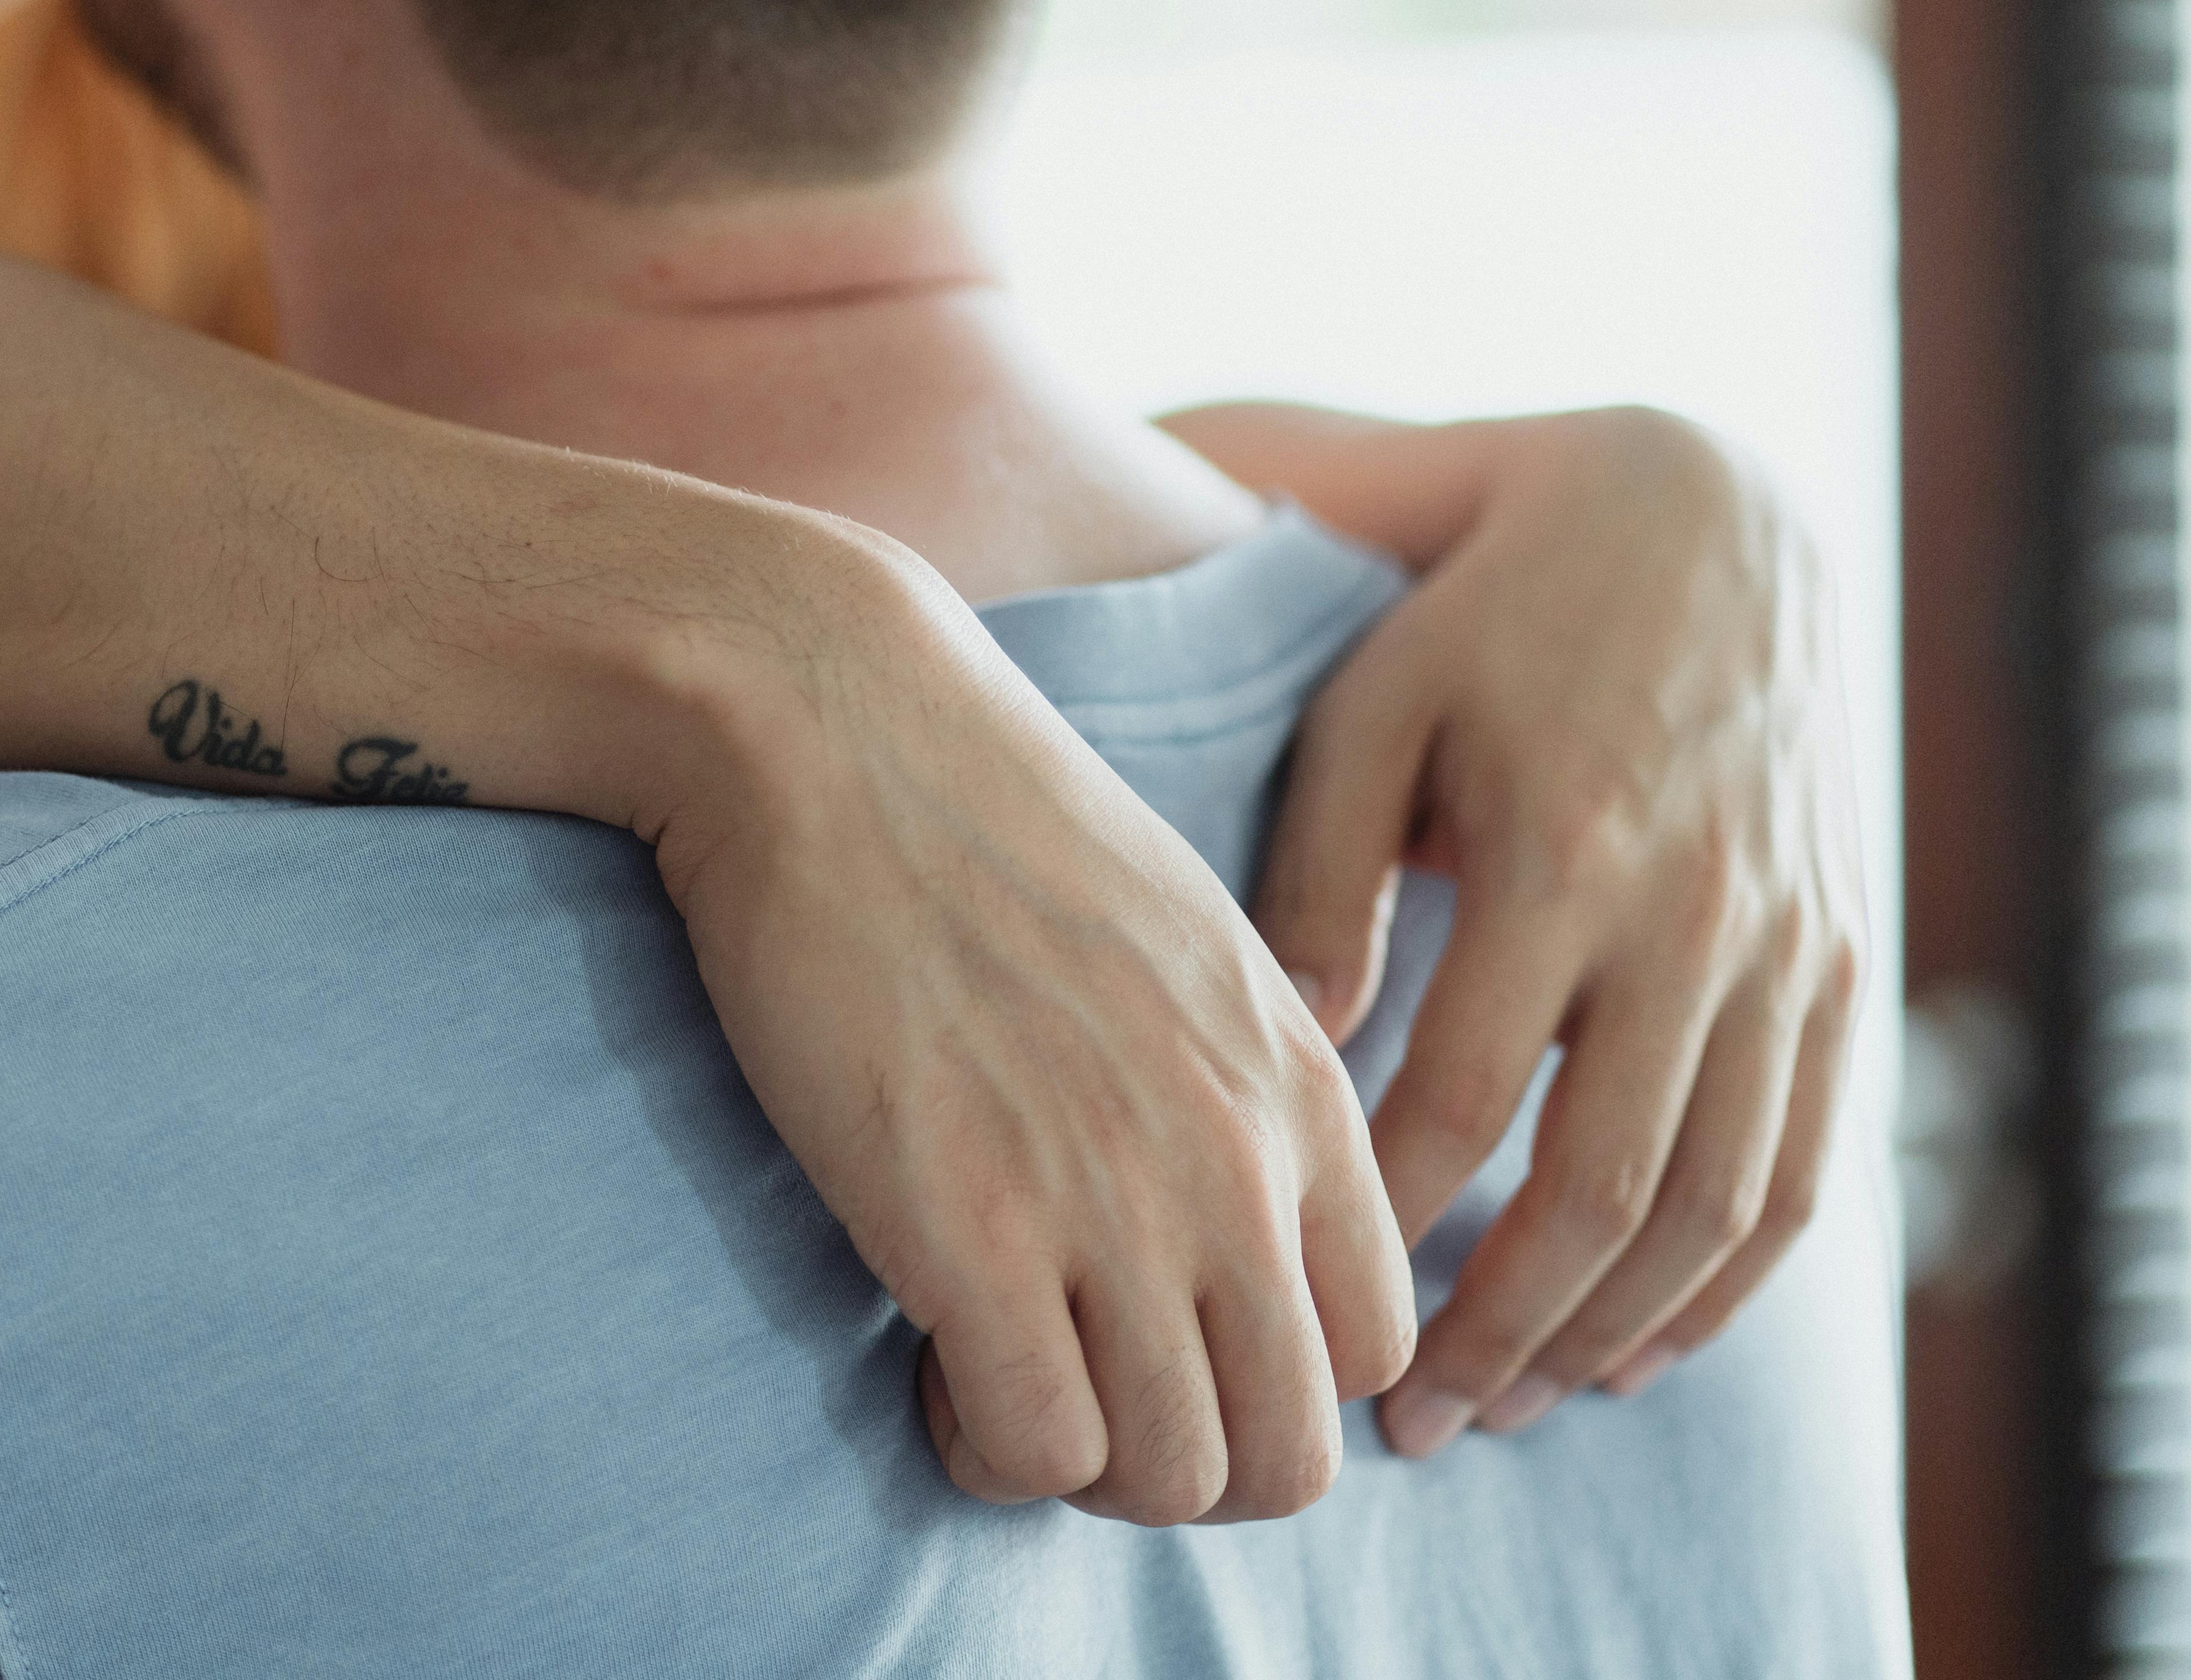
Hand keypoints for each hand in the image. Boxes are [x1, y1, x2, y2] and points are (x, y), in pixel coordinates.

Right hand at [651, 533, 1416, 1522]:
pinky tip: (931, 1359)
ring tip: (997, 1372)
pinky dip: (984, 1445)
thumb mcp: (1181, 936)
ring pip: (1174, 1479)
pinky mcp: (968, 1232)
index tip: (1164, 1340)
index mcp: (1297, 1085)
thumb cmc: (975, 809)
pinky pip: (1034, 1450)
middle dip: (1187, 1463)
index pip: (1375, 1347)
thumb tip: (1225, 1215)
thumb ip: (1235, 1083)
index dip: (1270, 1381)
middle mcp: (1235, 1162)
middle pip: (1291, 1455)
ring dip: (1083, 1465)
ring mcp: (1110, 1205)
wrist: (825, 721)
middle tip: (1082, 1392)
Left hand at [1248, 409, 1866, 1455]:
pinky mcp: (1844, 965)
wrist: (1700, 525)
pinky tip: (1640, 1345)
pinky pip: (1807, 1170)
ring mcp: (1790, 951)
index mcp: (1563, 858)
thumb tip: (1292, 1050)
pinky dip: (1729, 1283)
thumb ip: (1321, 877)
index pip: (1463, 1096)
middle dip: (1499, 1327)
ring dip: (1613, 1329)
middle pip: (1605, 1191)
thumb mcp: (1371, 712)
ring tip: (1508, 1404)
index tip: (1309, 1295)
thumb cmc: (1489, 622)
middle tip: (1406, 1419)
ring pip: (1718, 1208)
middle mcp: (1695, 922)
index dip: (1385, 1217)